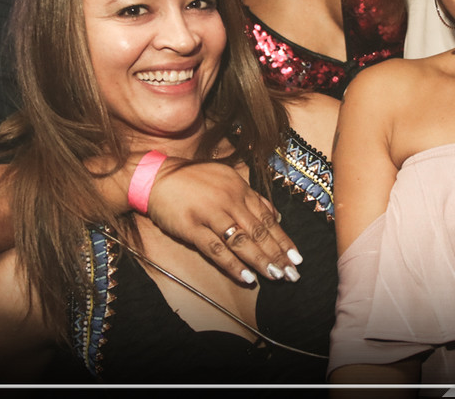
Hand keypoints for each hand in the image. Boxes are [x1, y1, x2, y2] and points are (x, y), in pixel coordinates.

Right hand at [146, 160, 301, 284]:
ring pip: (241, 241)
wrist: (156, 176)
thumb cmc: (194, 179)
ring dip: (261, 260)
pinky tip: (246, 277)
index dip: (283, 239)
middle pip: (258, 231)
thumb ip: (251, 197)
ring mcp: (210, 213)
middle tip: (292, 273)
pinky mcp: (191, 227)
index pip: (267, 218)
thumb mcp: (227, 179)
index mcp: (239, 188)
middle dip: (278, 254)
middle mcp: (229, 200)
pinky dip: (232, 265)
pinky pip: (216, 249)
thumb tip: (275, 215)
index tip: (297, 257)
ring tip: (276, 276)